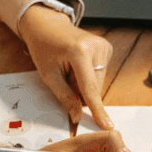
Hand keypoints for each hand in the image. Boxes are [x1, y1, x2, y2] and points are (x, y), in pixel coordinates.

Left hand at [19, 4, 114, 131]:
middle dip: (80, 91)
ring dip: (84, 83)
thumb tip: (78, 116)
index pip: (90, 88)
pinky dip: (89, 75)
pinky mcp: (107, 47)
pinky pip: (100, 74)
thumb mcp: (48, 75)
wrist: (47, 25)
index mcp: (80, 52)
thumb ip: (65, 96)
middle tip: (64, 76)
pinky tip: (78, 64)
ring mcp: (104, 46)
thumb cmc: (44, 48)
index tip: (107, 125)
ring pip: (98, 82)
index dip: (97, 110)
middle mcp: (97, 47)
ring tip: (70, 68)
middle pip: (94, 88)